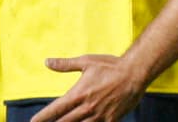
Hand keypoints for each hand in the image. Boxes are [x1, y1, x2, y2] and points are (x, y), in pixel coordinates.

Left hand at [31, 54, 146, 121]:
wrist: (136, 72)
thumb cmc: (111, 65)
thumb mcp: (86, 62)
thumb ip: (65, 65)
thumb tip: (47, 62)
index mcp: (78, 93)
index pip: (55, 109)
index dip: (42, 117)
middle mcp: (86, 107)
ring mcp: (99, 115)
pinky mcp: (111, 120)